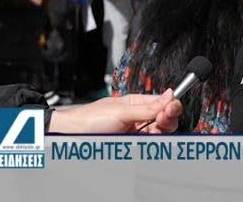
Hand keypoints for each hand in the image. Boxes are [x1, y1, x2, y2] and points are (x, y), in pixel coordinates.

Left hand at [48, 89, 181, 133]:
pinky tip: (148, 140)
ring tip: (153, 130)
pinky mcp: (132, 146)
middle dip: (167, 119)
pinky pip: (149, 146)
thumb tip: (170, 95)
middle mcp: (139, 119)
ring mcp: (136, 133)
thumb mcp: (122, 111)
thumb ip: (148, 106)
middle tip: (162, 119)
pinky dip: (151, 144)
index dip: (171, 106)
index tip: (171, 109)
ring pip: (159, 134)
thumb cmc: (90, 119)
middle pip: (165, 120)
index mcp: (138, 104)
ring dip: (160, 132)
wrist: (71, 136)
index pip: (164, 104)